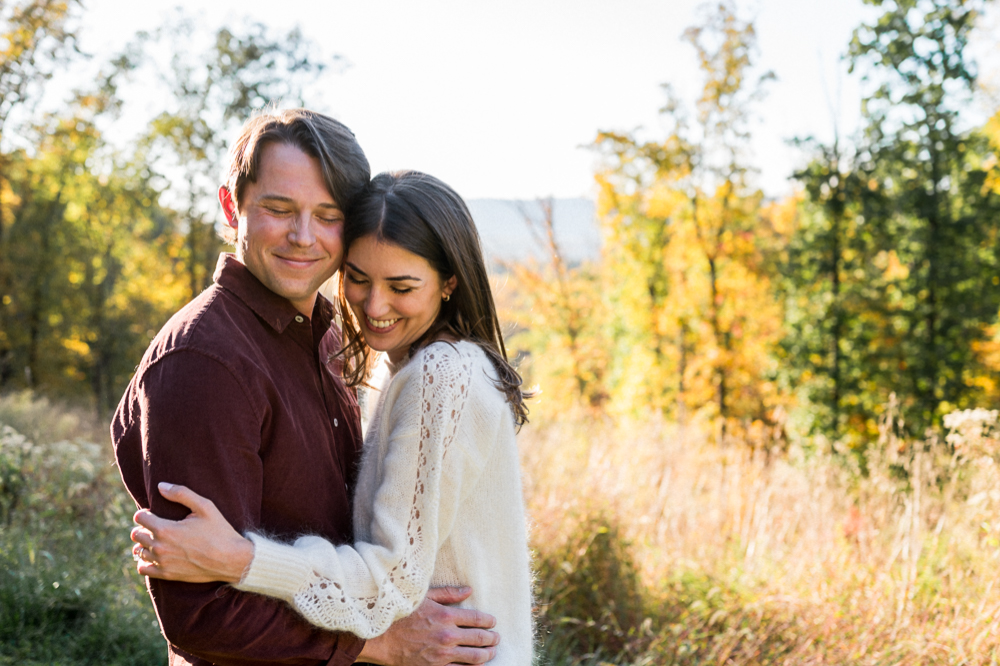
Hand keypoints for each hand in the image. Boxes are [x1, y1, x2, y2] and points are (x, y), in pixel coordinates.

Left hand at [131, 482, 253, 583]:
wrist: (230, 559)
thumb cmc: (219, 531)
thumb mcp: (205, 506)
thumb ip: (181, 494)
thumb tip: (160, 486)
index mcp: (165, 529)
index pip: (139, 518)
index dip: (146, 513)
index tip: (155, 513)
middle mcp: (159, 547)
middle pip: (136, 534)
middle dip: (144, 527)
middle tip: (157, 526)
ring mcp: (162, 563)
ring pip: (138, 551)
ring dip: (145, 544)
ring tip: (158, 540)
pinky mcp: (166, 574)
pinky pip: (142, 568)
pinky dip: (145, 561)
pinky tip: (156, 556)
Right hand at [356, 586, 498, 665]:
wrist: (379, 638)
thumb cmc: (400, 614)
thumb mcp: (424, 597)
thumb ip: (449, 594)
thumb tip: (469, 590)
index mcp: (446, 616)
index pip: (477, 619)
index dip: (489, 621)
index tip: (493, 622)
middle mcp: (447, 636)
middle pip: (479, 639)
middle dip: (491, 639)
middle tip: (496, 639)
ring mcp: (442, 655)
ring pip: (474, 658)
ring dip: (486, 655)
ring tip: (490, 652)